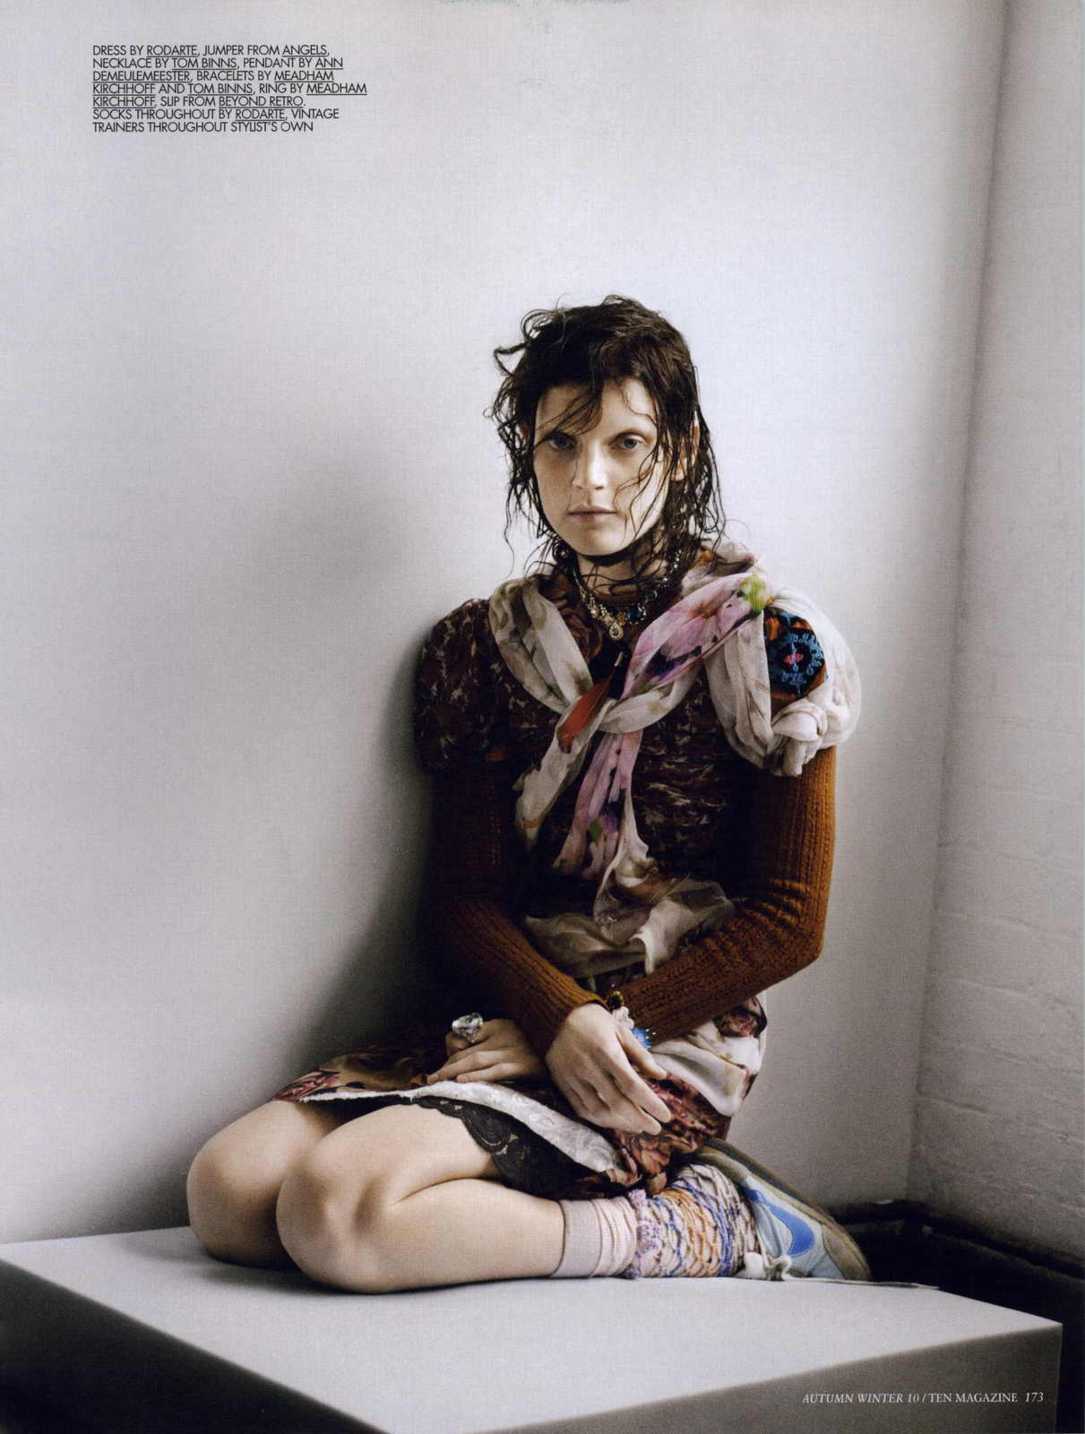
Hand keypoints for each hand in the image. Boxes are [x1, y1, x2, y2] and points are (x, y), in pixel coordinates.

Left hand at [425, 1018, 545, 1084]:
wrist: (567, 1045)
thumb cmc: (539, 1044)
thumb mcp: (515, 1034)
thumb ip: (493, 1037)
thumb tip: (467, 1046)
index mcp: (501, 1026)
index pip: (468, 1036)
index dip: (451, 1052)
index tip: (442, 1066)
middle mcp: (504, 1036)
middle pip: (468, 1051)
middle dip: (447, 1064)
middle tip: (430, 1078)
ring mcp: (512, 1051)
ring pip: (476, 1060)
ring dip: (453, 1071)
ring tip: (437, 1080)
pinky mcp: (521, 1066)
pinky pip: (495, 1071)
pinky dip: (477, 1075)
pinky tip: (461, 1080)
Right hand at [544, 1004, 671, 1134]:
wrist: (556, 1015)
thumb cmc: (595, 1022)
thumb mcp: (621, 1031)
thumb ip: (641, 1055)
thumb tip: (662, 1076)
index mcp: (606, 1051)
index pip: (632, 1085)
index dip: (650, 1103)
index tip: (666, 1116)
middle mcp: (588, 1067)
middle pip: (617, 1102)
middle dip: (639, 1119)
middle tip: (655, 1129)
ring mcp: (572, 1077)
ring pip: (598, 1111)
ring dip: (620, 1123)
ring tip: (637, 1126)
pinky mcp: (562, 1083)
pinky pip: (580, 1109)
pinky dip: (599, 1119)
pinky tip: (613, 1121)